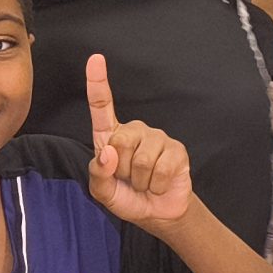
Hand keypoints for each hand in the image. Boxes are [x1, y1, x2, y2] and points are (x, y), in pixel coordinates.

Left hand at [84, 54, 194, 224]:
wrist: (157, 212)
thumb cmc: (128, 197)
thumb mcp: (104, 193)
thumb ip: (98, 176)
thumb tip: (109, 154)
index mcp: (111, 136)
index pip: (102, 106)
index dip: (98, 82)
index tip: (95, 59)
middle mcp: (134, 131)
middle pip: (120, 142)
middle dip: (122, 170)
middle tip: (129, 179)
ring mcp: (157, 138)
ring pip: (142, 160)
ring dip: (141, 181)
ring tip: (145, 182)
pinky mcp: (176, 149)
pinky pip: (161, 168)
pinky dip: (156, 184)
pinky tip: (158, 183)